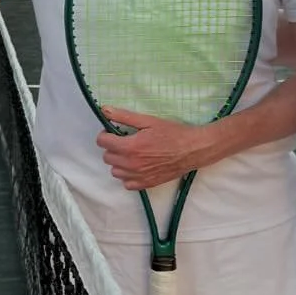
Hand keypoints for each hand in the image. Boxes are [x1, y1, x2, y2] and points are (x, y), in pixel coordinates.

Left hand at [96, 107, 211, 191]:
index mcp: (130, 147)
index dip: (105, 134)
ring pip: (115, 171)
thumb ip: (124, 116)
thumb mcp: (148, 121)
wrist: (192, 150)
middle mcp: (131, 164)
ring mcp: (138, 176)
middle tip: (125, 141)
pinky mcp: (146, 184)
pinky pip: (127, 184)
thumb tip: (105, 110)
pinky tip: (137, 166)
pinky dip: (128, 176)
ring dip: (119, 162)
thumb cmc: (172, 133)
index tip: (113, 132)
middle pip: (107, 157)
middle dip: (112, 147)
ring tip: (131, 153)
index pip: (102, 142)